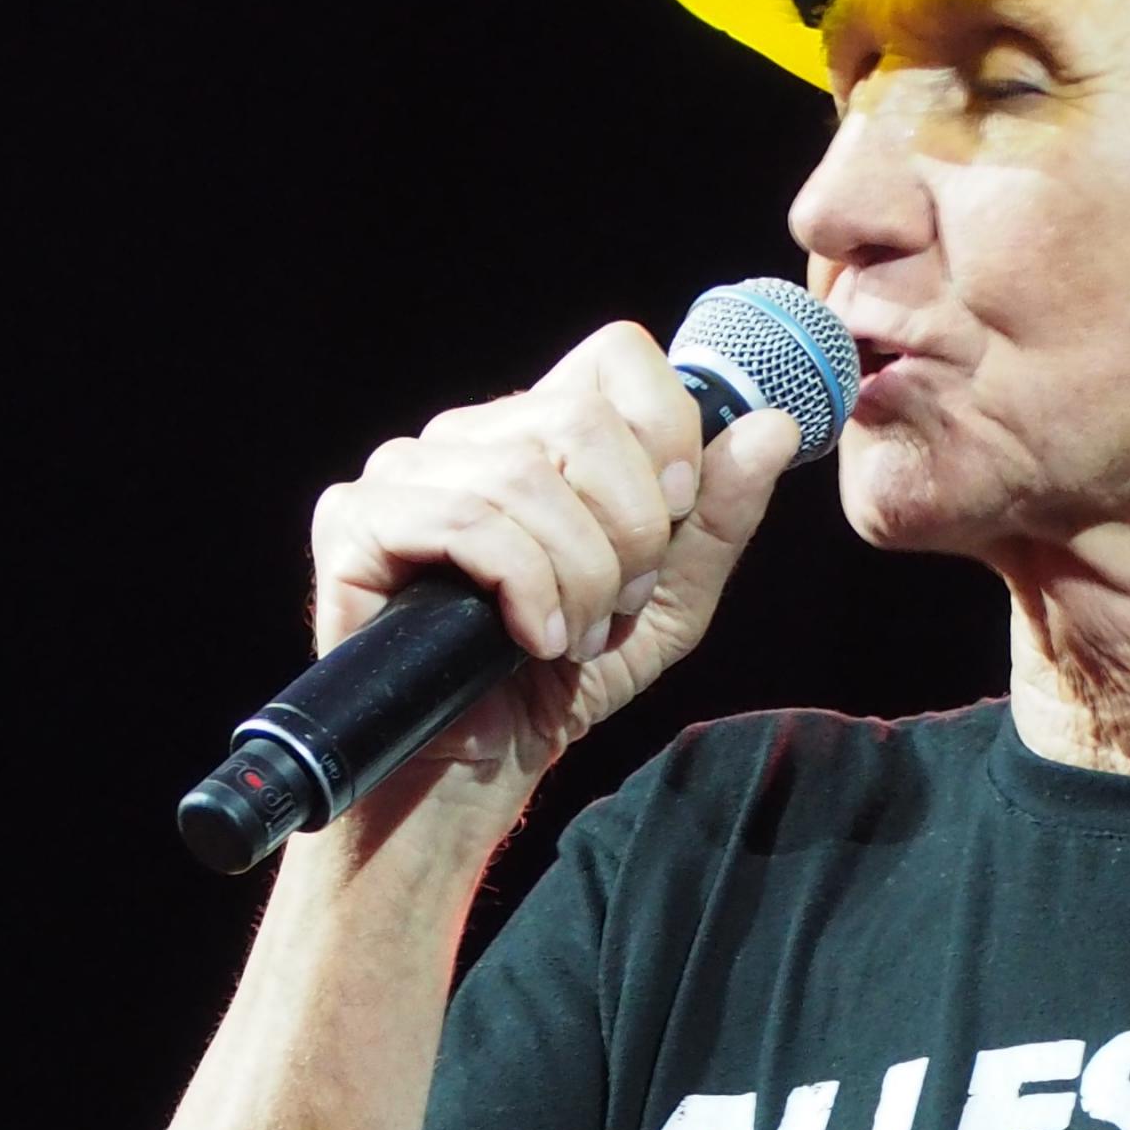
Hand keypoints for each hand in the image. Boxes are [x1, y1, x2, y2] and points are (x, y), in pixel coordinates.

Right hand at [307, 318, 798, 843]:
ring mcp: (404, 472)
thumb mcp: (667, 604)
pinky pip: (464, 520)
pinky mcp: (356, 522)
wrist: (472, 773)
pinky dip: (522, 587)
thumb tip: (774, 426)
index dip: (666, 432)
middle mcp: (468, 436)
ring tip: (573, 638)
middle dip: (628, 531)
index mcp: (539, 434)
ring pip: (524, 476)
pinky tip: (530, 641)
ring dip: (577, 575)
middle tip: (619, 605)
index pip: (617, 356)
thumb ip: (716, 517)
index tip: (674, 515)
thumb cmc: (559, 684)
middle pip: (582, 419)